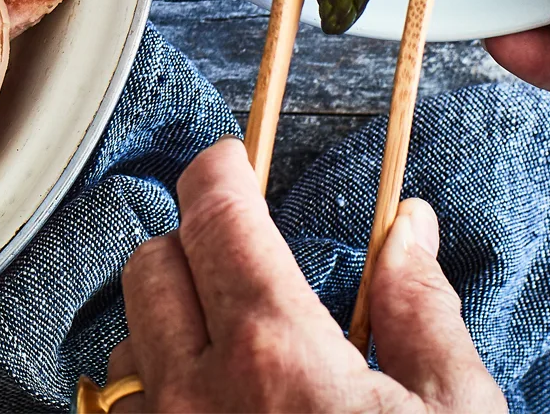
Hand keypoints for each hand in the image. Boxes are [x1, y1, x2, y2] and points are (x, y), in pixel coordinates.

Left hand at [108, 139, 501, 412]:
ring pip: (129, 343)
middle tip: (246, 265)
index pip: (213, 210)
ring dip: (171, 330)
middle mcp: (196, 390)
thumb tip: (410, 229)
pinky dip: (159, 401)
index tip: (232, 160)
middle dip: (193, 247)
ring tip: (238, 358)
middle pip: (149, 262)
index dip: (220, 169)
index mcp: (276, 349)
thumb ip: (420, 310)